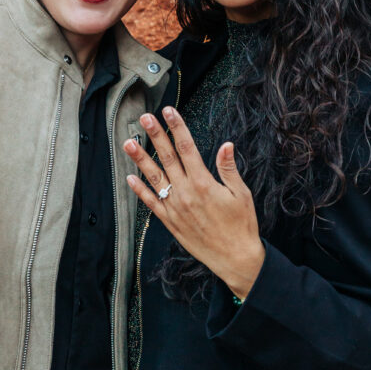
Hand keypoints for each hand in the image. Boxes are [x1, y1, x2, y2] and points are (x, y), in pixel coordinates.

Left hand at [123, 107, 264, 299]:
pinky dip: (140, 190)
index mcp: (204, 183)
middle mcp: (186, 193)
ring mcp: (176, 208)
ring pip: (154, 178)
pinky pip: (151, 203)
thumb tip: (226, 144)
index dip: (177, 127)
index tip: (169, 112)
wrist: (235, 258)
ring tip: (128, 142)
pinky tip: (130, 177)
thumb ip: (228, 168)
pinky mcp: (171, 222)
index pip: (187, 148)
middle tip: (145, 118)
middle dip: (155, 135)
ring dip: (140, 159)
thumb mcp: (241, 194)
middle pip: (167, 158)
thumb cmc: (242, 225)